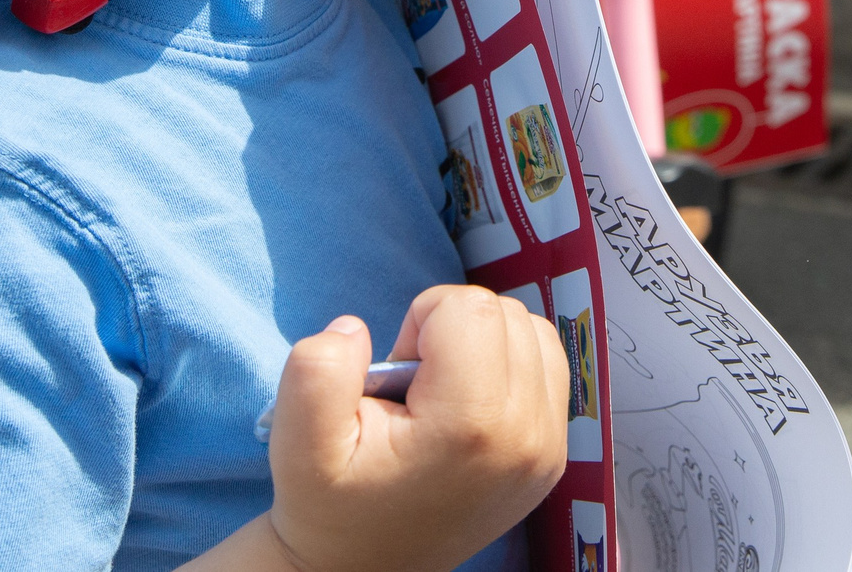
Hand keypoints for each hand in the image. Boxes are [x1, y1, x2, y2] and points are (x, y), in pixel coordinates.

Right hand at [264, 288, 566, 571]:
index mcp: (470, 426)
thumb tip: (355, 329)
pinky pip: (549, 367)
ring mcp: (548, 449)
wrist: (365, 570)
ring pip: (533, 333)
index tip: (399, 372)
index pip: (470, 306)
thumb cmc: (333, 506)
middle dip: (454, 328)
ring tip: (444, 390)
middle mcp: (526, 436)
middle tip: (417, 383)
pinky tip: (471, 400)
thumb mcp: (296, 443)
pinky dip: (511, 364)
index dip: (421, 320)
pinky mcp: (554, 456)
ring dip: (486, 342)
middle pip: (506, 313)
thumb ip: (316, 371)